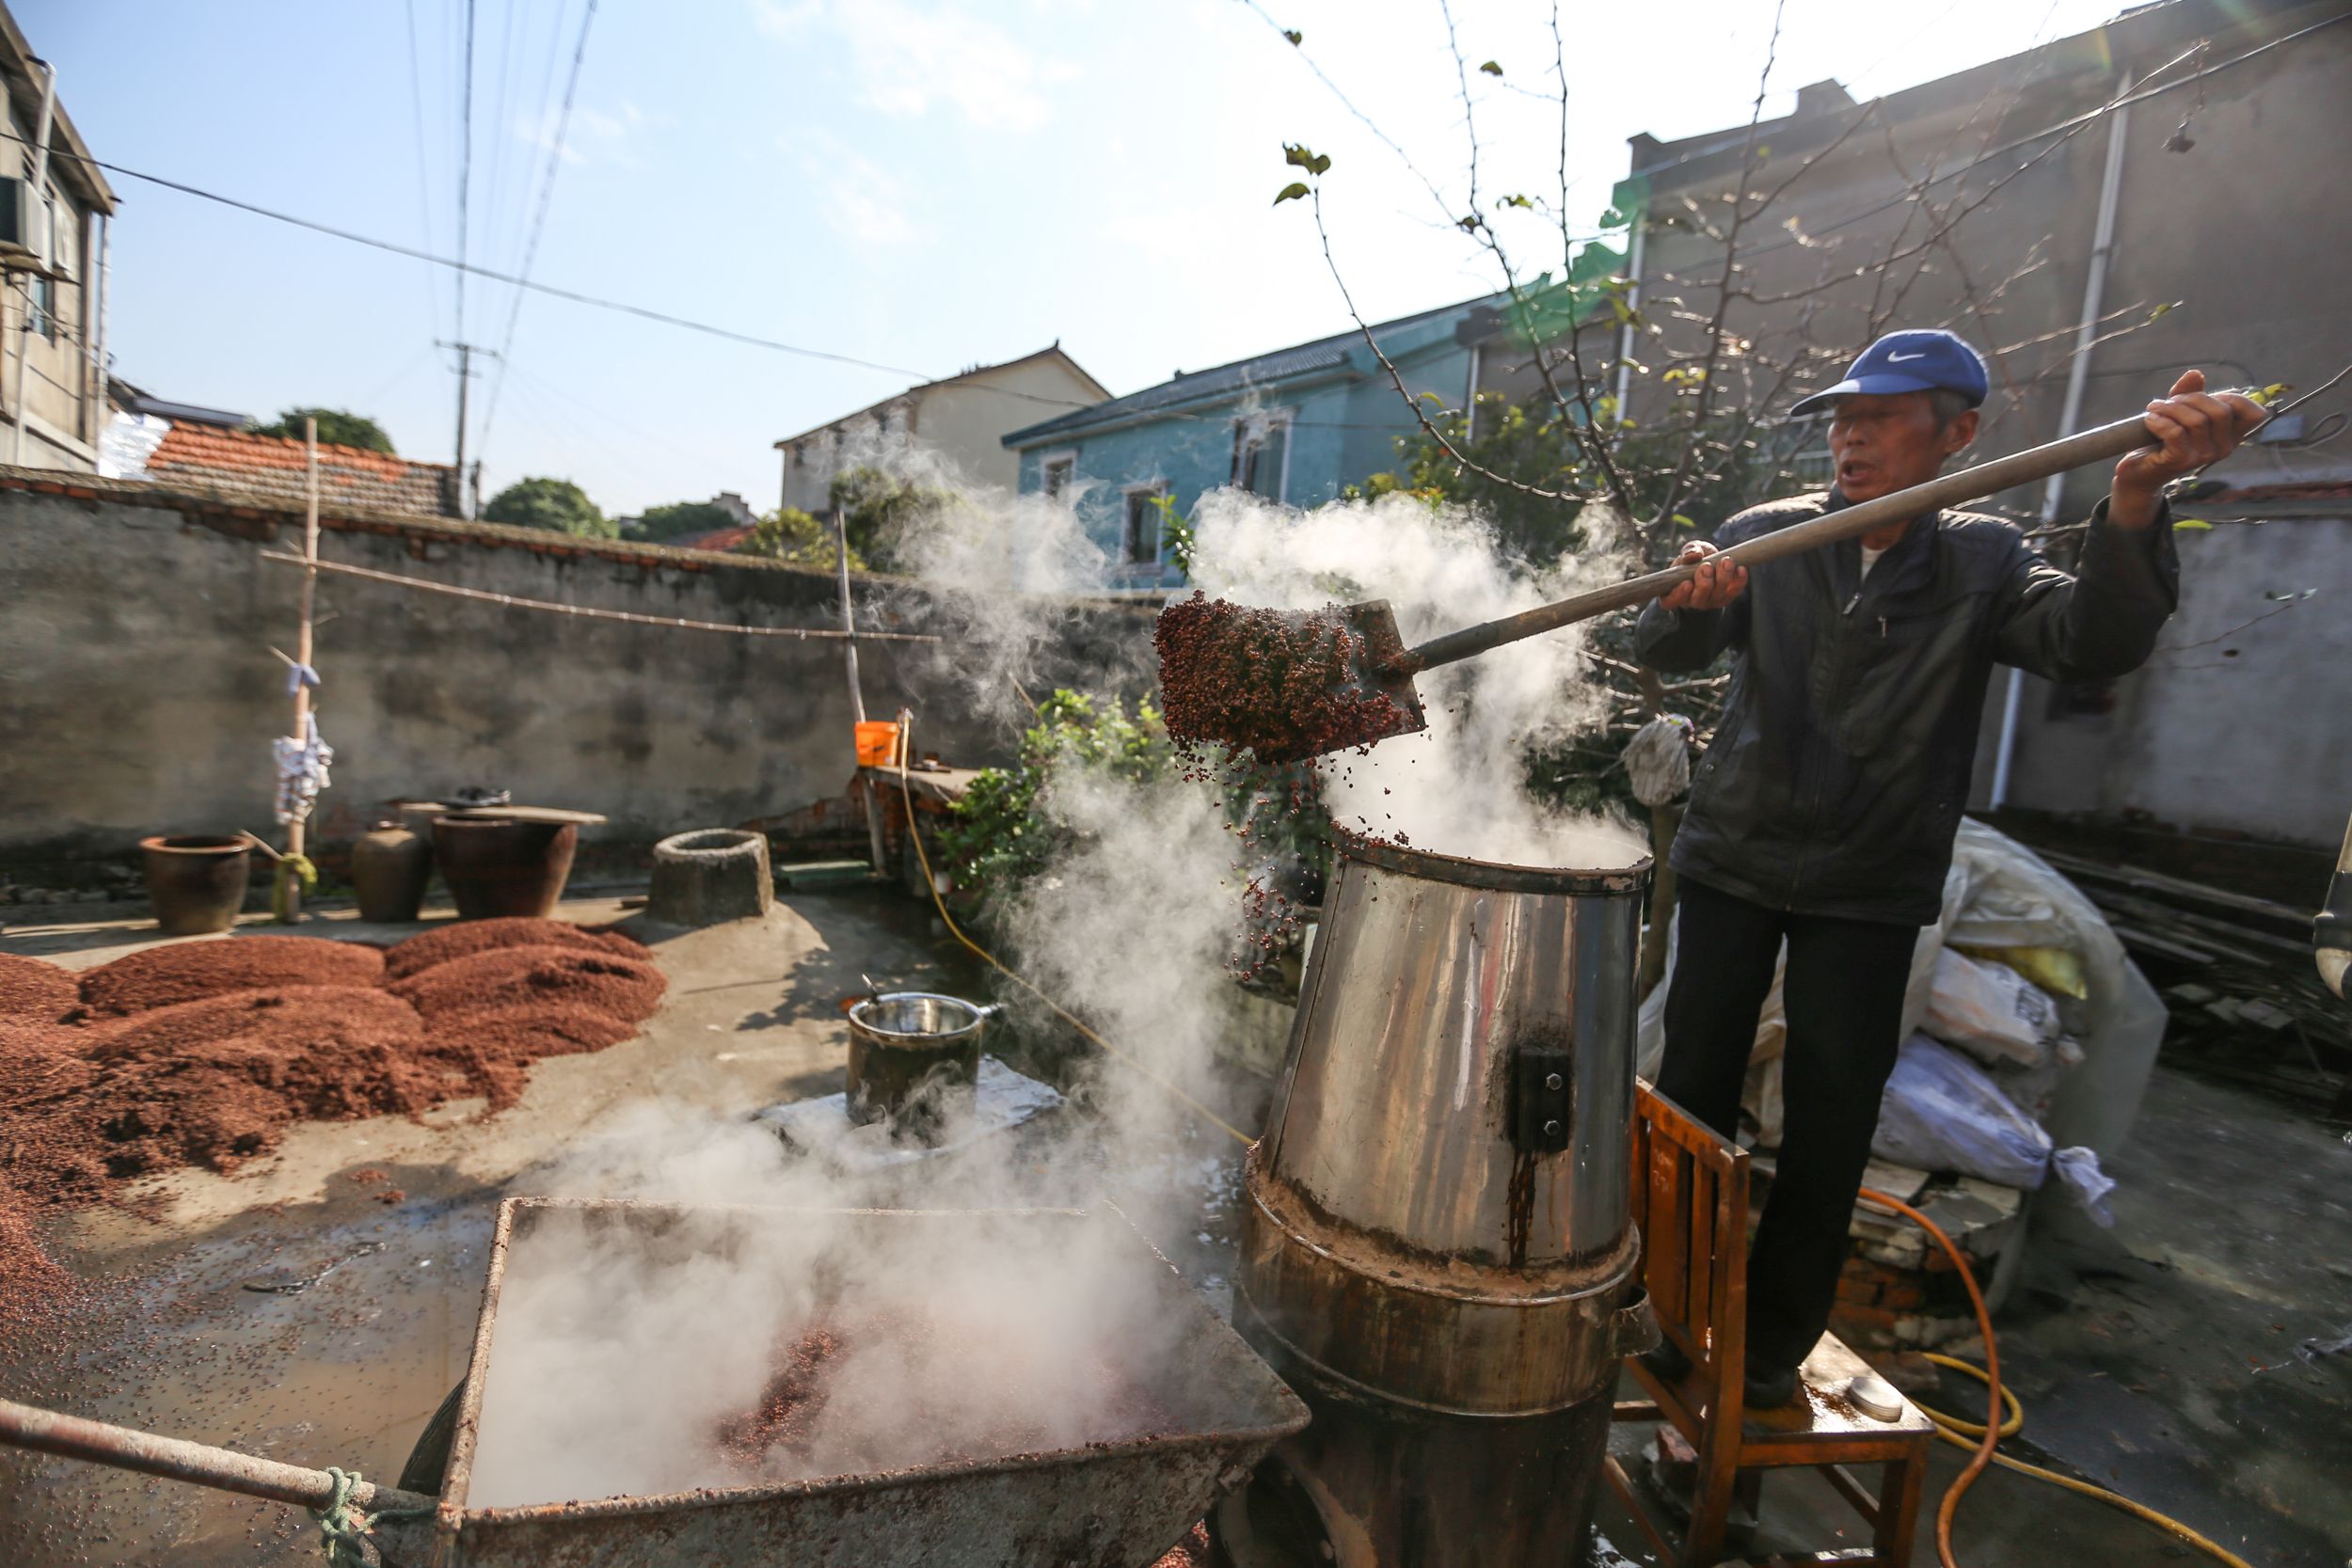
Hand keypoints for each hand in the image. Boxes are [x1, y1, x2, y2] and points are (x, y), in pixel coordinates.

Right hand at [1660, 541, 1747, 610]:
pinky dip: (1739, 581)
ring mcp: (1711, 601)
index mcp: (1675, 591)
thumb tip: (1693, 555)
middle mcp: (1692, 601)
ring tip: (1726, 562)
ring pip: (1717, 596)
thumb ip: (1688, 551)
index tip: (1686, 583)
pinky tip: (1741, 568)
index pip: (1671, 601)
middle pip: (1698, 599)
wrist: (1711, 560)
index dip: (1678, 595)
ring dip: (1722, 578)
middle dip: (1704, 583)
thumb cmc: (1695, 558)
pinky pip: (1734, 592)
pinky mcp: (1727, 597)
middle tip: (1706, 566)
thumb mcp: (1689, 550)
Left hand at [2111, 369, 2265, 526]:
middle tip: (2169, 401)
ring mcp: (2204, 456)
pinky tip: (2149, 420)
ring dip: (2171, 408)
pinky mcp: (2181, 461)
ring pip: (2196, 420)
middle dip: (2192, 398)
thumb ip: (2190, 392)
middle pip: (2221, 411)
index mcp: (2232, 435)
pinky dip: (2159, 421)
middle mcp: (2224, 448)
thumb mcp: (2181, 411)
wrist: (2140, 472)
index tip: (2205, 396)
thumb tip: (2194, 374)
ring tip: (2154, 408)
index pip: (2254, 414)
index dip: (2233, 398)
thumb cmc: (2164, 439)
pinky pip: (2175, 432)